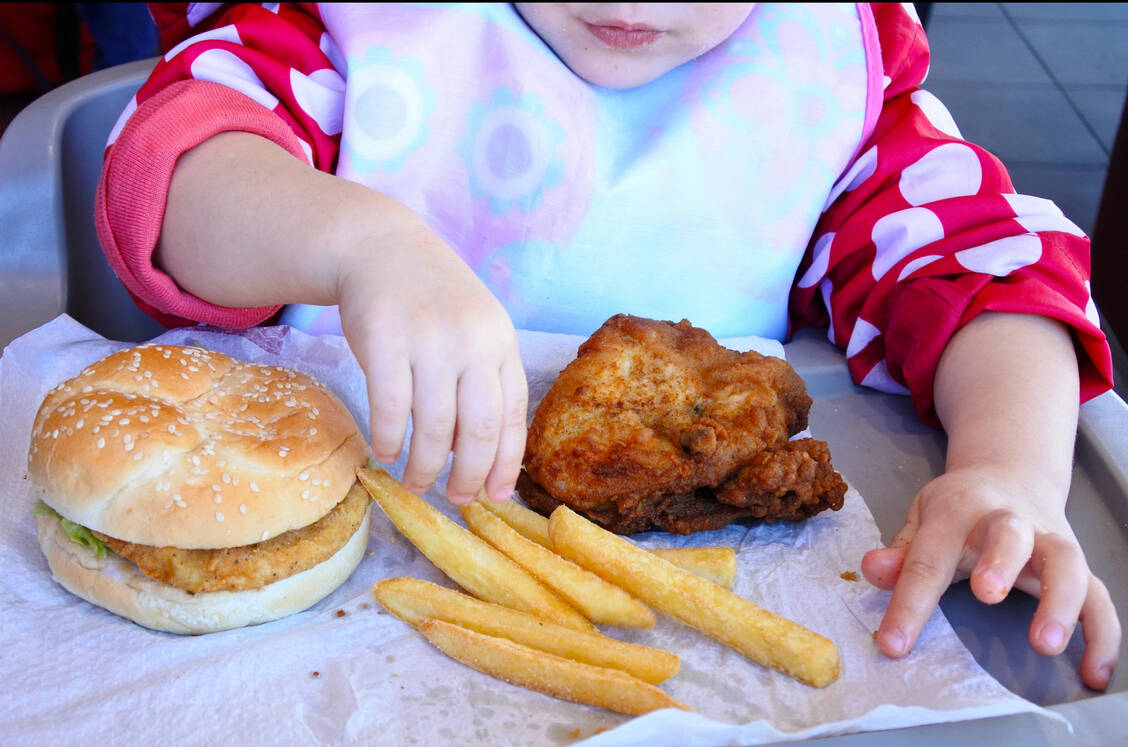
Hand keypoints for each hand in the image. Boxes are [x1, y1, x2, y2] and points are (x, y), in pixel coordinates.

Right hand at [156, 132, 527, 504]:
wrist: (380, 248)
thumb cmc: (431, 301)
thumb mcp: (474, 330)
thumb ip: (484, 381)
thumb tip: (485, 457)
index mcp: (502, 343)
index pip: (513, 416)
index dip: (505, 464)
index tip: (495, 496)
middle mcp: (473, 342)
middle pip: (479, 430)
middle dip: (468, 476)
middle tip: (455, 498)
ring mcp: (430, 341)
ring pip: (434, 427)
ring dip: (425, 466)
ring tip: (417, 483)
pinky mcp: (386, 341)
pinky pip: (390, 409)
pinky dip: (389, 439)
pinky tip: (386, 452)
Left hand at [861, 465, 1119, 689]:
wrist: (1011, 474)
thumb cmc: (958, 508)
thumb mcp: (921, 517)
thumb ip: (900, 549)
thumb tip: (872, 570)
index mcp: (957, 510)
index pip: (929, 556)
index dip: (908, 601)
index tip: (893, 643)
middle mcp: (1007, 519)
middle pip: (1009, 535)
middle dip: (999, 562)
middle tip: (987, 595)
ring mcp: (1047, 539)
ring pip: (1065, 561)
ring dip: (1059, 600)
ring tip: (1045, 644)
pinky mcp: (1076, 563)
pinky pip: (1099, 597)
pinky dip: (1101, 633)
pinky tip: (1092, 670)